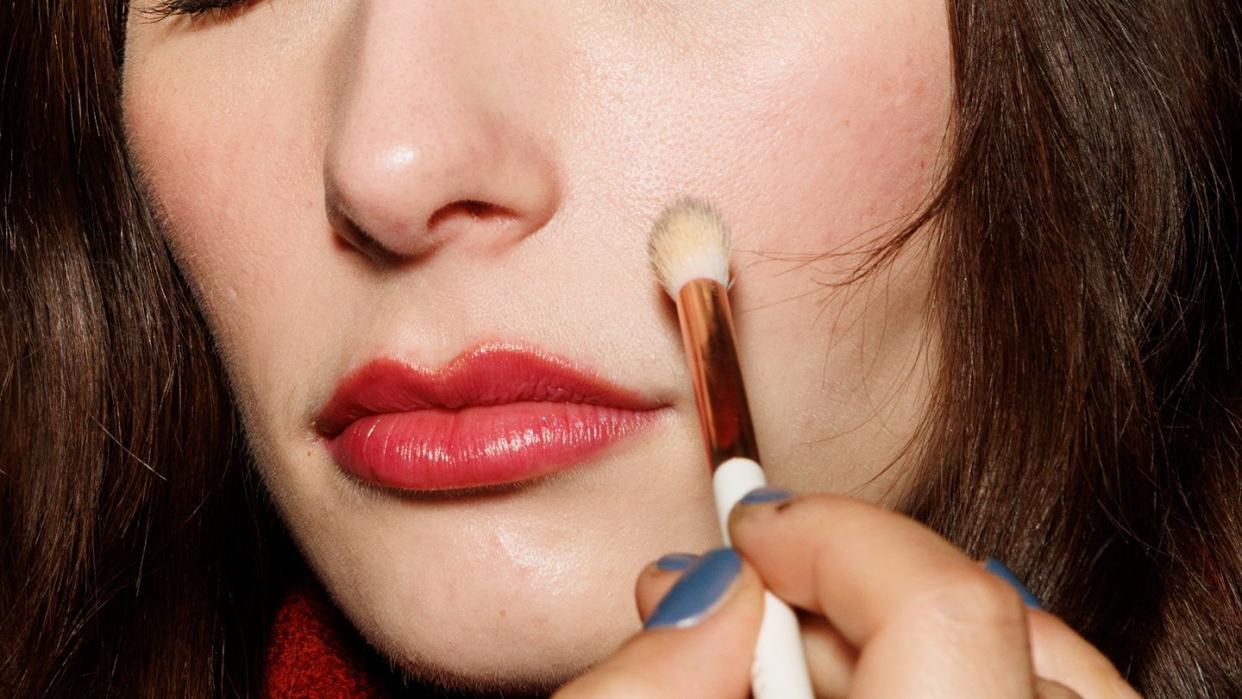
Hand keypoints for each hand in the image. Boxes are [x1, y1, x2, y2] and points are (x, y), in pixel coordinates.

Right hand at [554, 491, 1139, 697]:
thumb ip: (636, 690)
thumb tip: (708, 587)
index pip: (942, 614)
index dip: (835, 539)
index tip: (749, 531)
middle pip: (997, 621)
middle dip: (856, 584)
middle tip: (752, 608)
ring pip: (1044, 664)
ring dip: (913, 630)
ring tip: (807, 662)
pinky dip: (967, 674)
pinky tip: (869, 694)